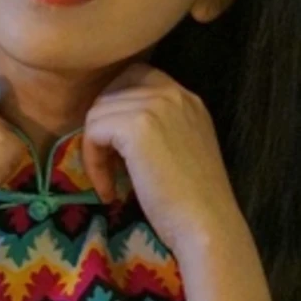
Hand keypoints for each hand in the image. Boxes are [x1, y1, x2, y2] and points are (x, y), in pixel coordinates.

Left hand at [82, 63, 241, 256]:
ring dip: (95, 149)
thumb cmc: (193, 200)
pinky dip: (93, 162)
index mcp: (186, 97)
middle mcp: (173, 92)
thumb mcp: (182, 147)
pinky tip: (109, 190)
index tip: (117, 144)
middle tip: (108, 163)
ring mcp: (155, 104)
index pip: (136, 75)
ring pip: (99, 111)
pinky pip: (94, 132)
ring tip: (110, 182)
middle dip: (102, 125)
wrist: (207, 226)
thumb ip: (158, 125)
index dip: (118, 106)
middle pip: (113, 90)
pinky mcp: (136, 125)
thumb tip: (115, 124)